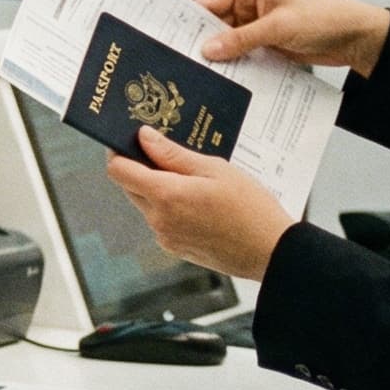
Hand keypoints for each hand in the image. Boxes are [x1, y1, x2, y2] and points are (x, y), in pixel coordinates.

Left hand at [104, 126, 295, 281]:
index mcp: (165, 196)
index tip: (127, 140)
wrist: (271, 252)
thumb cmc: (250, 208)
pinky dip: (170, 207)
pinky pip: (161, 221)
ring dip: (157, 189)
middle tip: (166, 154)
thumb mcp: (215, 170)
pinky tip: (198, 202)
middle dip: (140, 168)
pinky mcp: (175, 248)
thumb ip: (173, 154)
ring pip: (146, 204)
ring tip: (192, 179)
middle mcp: (158, 219)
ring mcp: (165, 236)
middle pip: (130, 187)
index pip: (118, 171)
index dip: (118, 153)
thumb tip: (144, 137)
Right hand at [194, 0, 389, 75]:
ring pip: (225, 42)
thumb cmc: (325, 18)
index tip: (170, 42)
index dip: (188, 22)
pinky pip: (240, 54)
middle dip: (202, 43)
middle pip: (212, 24)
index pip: (208, 3)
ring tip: (197, 76)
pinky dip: (233, 65)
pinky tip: (221, 79)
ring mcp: (255, 24)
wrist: (358, 37)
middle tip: (180, 65)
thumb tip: (206, 50)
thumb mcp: (280, 27)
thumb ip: (242, 38)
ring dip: (218, 57)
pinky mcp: (264, 42)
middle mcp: (247, 2)